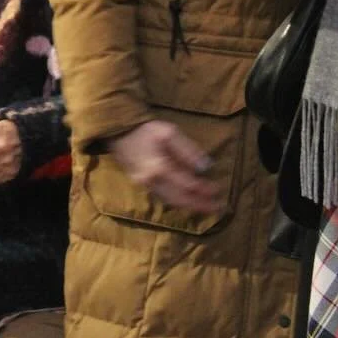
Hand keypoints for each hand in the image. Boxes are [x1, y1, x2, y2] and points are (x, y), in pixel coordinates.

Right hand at [107, 119, 221, 212]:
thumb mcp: (169, 133)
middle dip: (201, 205)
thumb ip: (188, 150)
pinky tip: (186, 200)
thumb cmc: (145, 129)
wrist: (117, 131)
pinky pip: (163, 198)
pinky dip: (178, 202)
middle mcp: (153, 182)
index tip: (220, 190)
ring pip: (171, 202)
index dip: (205, 189)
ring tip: (206, 208)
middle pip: (181, 199)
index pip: (189, 184)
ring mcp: (145, 185)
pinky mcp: (141, 184)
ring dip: (190, 206)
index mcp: (161, 168)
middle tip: (218, 208)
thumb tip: (206, 167)